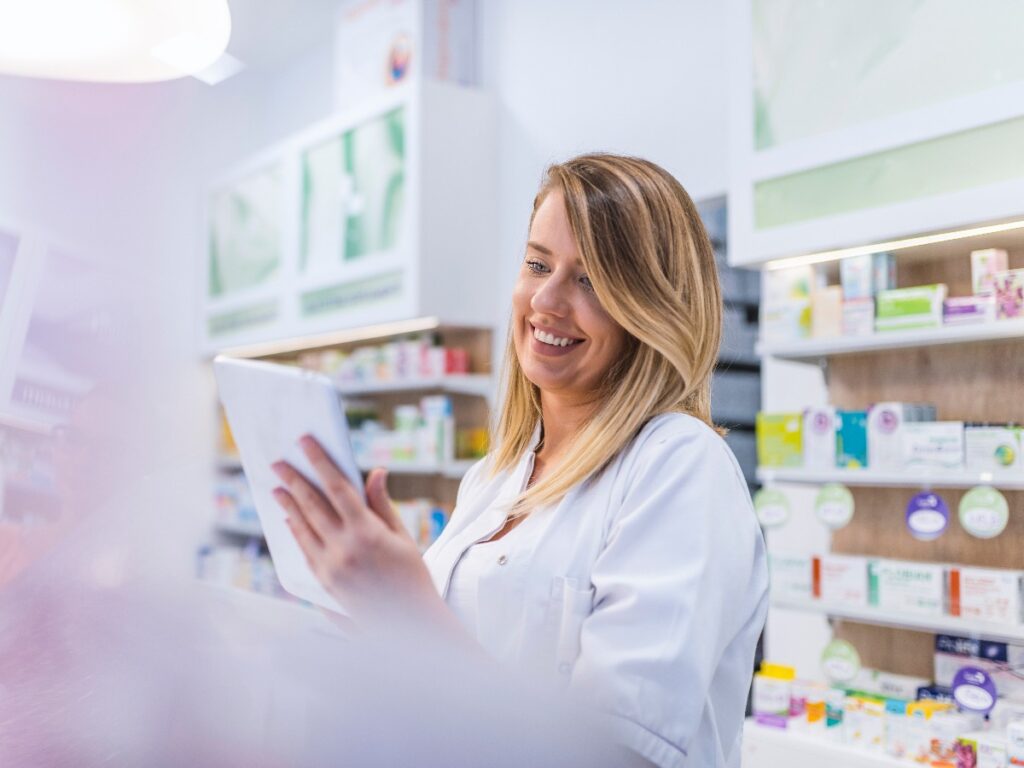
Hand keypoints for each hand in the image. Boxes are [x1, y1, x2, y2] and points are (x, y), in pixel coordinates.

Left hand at [270, 436, 442, 626]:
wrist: (408, 623)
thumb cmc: (411, 575)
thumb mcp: (402, 536)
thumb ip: (381, 504)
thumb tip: (375, 472)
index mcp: (367, 532)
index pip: (337, 487)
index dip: (319, 462)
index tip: (305, 442)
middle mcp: (344, 548)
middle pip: (311, 505)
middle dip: (294, 480)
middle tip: (279, 462)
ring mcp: (330, 567)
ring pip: (302, 527)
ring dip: (288, 504)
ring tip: (277, 487)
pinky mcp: (324, 582)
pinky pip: (304, 549)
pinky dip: (295, 531)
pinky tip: (289, 518)